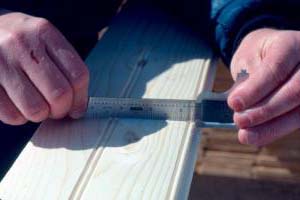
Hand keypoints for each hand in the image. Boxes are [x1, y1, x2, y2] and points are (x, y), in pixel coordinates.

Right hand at [0, 11, 88, 124]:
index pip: (78, 75)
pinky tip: (17, 106)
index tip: (77, 109)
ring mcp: (0, 61)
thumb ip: (62, 66)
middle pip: (60, 94)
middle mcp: (22, 44)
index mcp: (44, 33)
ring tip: (36, 107)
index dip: (81, 99)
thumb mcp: (42, 40)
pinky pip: (11, 115)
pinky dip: (19, 118)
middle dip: (61, 110)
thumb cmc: (18, 43)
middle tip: (56, 110)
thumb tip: (77, 106)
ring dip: (40, 115)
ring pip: (36, 109)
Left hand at [228, 28, 299, 145]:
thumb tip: (241, 106)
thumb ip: (247, 79)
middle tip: (239, 121)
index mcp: (290, 45)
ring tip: (246, 135)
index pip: (276, 68)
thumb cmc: (257, 55)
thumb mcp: (247, 58)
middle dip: (265, 111)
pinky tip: (258, 136)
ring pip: (299, 109)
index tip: (234, 103)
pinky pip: (297, 119)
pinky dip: (276, 130)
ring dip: (271, 127)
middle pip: (295, 91)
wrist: (271, 53)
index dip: (255, 89)